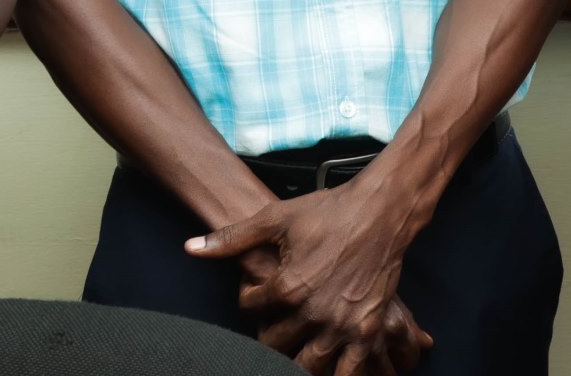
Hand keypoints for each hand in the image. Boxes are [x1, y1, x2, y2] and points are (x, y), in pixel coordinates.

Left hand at [188, 186, 432, 373]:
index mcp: (287, 286)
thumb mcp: (275, 218)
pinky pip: (349, 370)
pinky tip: (325, 371)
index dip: (249, 297)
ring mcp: (342, 325)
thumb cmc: (328, 211)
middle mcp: (312, 312)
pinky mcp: (367, 331)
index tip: (257, 291)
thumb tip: (191, 248)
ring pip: (309, 365)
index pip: (251, 307)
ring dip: (295, 364)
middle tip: (271, 328)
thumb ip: (232, 238)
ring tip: (291, 353)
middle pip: (275, 344)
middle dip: (268, 336)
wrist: (379, 213)